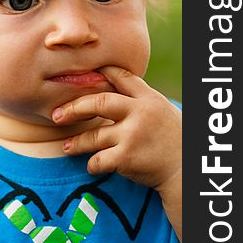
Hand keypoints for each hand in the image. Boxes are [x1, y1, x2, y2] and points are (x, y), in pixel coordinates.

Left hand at [51, 66, 181, 192]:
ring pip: (94, 136)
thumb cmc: (173, 139)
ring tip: (66, 146)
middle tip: (56, 115)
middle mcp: (139, 113)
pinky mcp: (126, 157)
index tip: (83, 74)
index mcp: (148, 99)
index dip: (102, 72)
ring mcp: (132, 135)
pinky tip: (92, 166)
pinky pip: (99, 159)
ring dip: (77, 143)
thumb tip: (109, 81)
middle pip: (98, 102)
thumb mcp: (161, 109)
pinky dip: (92, 164)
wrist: (187, 170)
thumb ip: (138, 98)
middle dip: (74, 108)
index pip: (122, 77)